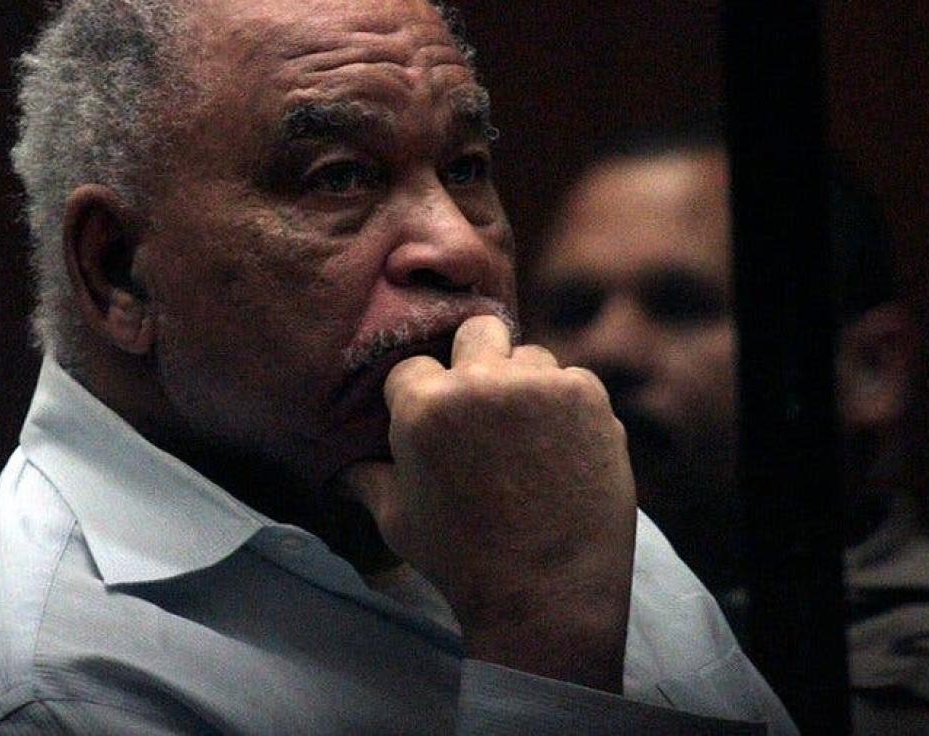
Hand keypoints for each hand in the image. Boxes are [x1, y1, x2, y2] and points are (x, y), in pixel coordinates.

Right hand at [345, 315, 636, 692]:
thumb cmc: (463, 562)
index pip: (414, 367)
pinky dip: (567, 407)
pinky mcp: (588, 397)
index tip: (437, 426)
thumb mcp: (398, 521)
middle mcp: (480, 382)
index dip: (421, 397)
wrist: (547, 596)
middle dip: (476, 359)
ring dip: (525, 384)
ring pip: (530, 356)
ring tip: (526, 437)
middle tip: (484, 406)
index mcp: (423, 406)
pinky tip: (561, 449)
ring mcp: (540, 385)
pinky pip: (572, 381)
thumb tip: (340, 469)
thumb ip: (368, 480)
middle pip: (477, 332)